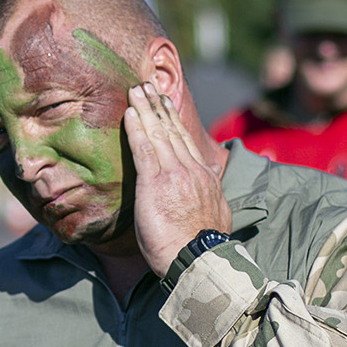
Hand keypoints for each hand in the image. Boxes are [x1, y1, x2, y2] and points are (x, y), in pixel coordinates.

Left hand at [124, 82, 230, 275]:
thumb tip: (215, 171)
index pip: (186, 141)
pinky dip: (137, 128)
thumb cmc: (201, 245)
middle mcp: (191, 169)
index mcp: (204, 177)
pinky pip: (144, 148)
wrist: (198, 260)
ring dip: (146, 109)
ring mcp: (174, 174)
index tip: (164, 104)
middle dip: (158, 106)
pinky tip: (129, 113)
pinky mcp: (155, 183)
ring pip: (158, 133)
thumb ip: (212, 188)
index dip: (173, 120)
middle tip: (147, 86)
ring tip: (136, 90)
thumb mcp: (217, 211)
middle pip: (172, 130)